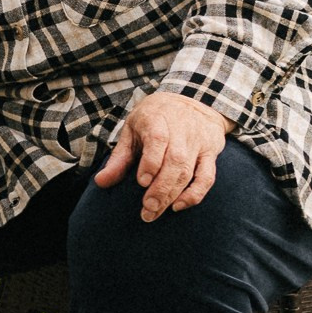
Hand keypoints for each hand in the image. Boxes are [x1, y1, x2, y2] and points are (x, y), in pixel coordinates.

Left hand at [95, 92, 227, 221]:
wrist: (192, 100)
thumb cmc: (155, 118)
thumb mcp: (133, 130)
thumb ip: (119, 158)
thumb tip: (101, 182)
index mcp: (157, 119)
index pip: (158, 139)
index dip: (152, 161)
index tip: (142, 182)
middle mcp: (181, 129)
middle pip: (175, 161)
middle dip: (161, 188)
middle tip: (147, 209)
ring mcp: (198, 141)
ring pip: (189, 171)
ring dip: (173, 195)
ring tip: (155, 212)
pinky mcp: (210, 152)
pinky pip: (207, 176)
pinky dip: (195, 193)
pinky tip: (179, 205)